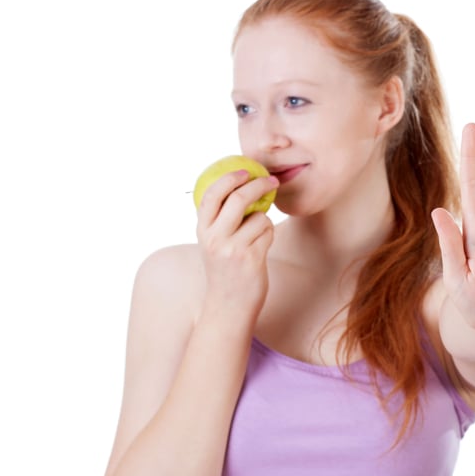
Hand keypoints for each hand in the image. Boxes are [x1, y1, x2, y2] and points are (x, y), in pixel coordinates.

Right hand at [195, 170, 278, 315]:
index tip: (244, 170)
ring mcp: (233, 249)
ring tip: (257, 239)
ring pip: (259, 217)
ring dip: (265, 222)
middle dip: (258, 185)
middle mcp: (214, 238)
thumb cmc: (226, 270)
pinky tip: (261, 249)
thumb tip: (240, 187)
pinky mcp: (251, 258)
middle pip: (238, 198)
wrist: (229, 305)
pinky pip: (268, 232)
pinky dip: (269, 235)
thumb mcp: (213, 244)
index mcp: (202, 231)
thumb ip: (220, 220)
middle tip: (271, 181)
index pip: (211, 195)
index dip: (228, 178)